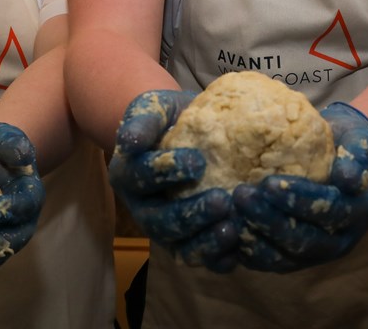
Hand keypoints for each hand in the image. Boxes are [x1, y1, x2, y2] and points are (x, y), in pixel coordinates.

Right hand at [108, 90, 237, 271]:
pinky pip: (200, 257)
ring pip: (179, 246)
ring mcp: (165, 228)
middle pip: (160, 221)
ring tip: (232, 229)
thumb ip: (142, 121)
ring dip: (205, 242)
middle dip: (190, 214)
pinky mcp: (188, 240)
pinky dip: (218, 258)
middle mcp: (143, 207)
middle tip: (222, 200)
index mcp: (128, 174)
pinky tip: (239, 248)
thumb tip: (130, 142)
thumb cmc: (170, 118)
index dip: (166, 171)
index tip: (197, 161)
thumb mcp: (154, 109)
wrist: (185, 131)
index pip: (142, 176)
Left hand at [234, 102, 367, 271]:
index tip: (268, 182)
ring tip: (230, 213)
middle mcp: (340, 240)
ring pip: (285, 257)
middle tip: (241, 195)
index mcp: (359, 212)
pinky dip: (249, 251)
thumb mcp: (361, 143)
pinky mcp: (297, 259)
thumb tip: (347, 176)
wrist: (346, 165)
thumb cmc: (350, 145)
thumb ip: (359, 156)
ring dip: (255, 237)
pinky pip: (272, 262)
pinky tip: (228, 231)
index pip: (329, 210)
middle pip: (304, 239)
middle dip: (270, 219)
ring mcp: (317, 254)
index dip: (300, 199)